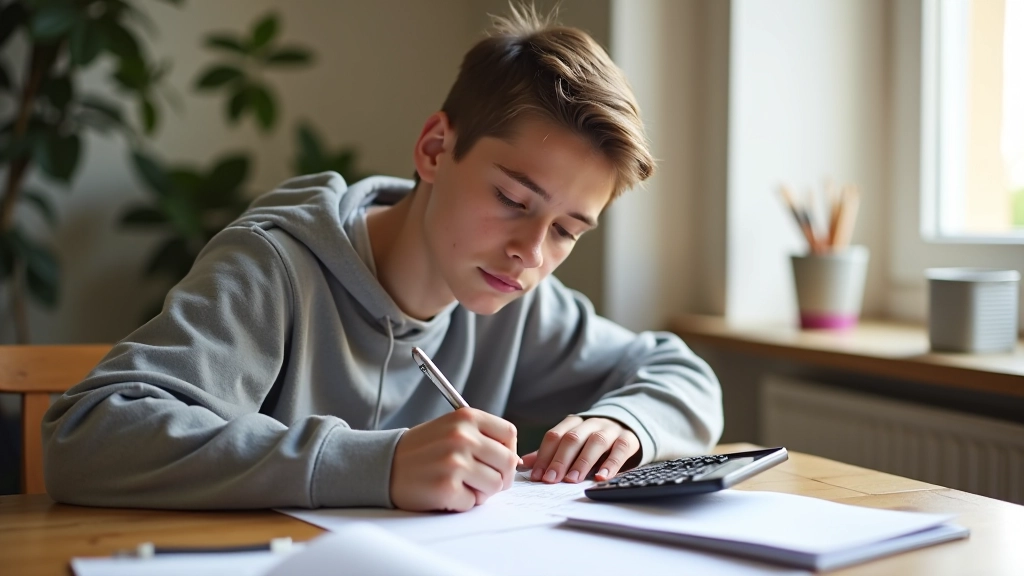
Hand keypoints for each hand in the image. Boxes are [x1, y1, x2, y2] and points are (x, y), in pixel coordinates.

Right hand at [390, 408, 519, 511]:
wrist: (384, 465)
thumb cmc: (422, 450)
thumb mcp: (451, 428)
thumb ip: (481, 437)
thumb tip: (515, 460)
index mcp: (466, 417)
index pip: (509, 434)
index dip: (508, 450)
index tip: (496, 460)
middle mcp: (462, 437)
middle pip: (508, 462)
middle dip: (500, 476)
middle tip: (482, 481)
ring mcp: (455, 462)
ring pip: (495, 485)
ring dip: (482, 491)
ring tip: (462, 485)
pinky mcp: (447, 487)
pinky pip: (474, 502)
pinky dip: (463, 502)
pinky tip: (446, 493)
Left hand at [521, 416, 639, 483]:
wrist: (628, 426)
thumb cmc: (592, 441)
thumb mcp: (572, 444)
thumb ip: (550, 453)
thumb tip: (524, 464)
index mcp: (573, 423)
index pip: (554, 436)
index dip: (544, 456)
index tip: (537, 476)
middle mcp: (591, 423)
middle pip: (572, 438)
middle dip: (560, 460)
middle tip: (551, 480)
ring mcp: (610, 429)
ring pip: (595, 442)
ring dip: (582, 462)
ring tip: (572, 480)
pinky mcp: (628, 438)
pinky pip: (620, 449)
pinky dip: (611, 464)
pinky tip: (601, 478)